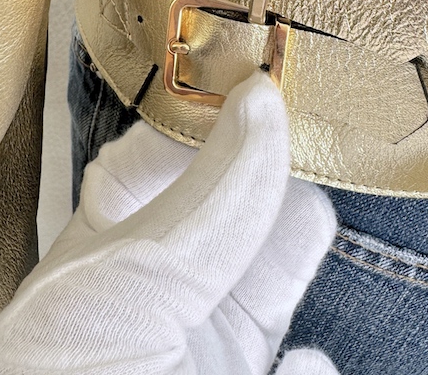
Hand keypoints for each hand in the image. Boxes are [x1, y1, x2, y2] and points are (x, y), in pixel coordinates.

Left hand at [0, 71, 338, 373]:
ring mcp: (209, 344)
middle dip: (273, 173)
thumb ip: (209, 194)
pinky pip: (309, 369)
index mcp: (115, 240)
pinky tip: (301, 373)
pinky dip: (312, 371)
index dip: (213, 115)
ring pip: (279, 271)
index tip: (260, 81)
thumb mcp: (132, 277)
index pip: (169, 152)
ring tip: (306, 230)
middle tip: (309, 135)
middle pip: (239, 201)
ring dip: (297, 253)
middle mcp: (164, 285)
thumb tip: (264, 103)